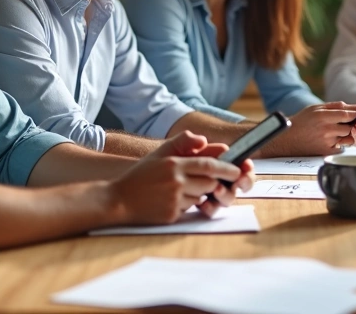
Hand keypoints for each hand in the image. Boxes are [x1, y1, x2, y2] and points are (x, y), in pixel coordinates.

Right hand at [110, 131, 248, 222]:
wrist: (118, 200)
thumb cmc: (141, 175)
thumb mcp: (159, 153)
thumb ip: (181, 142)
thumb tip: (204, 139)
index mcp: (174, 164)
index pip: (209, 165)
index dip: (227, 168)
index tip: (238, 171)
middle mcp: (176, 181)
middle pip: (210, 183)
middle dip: (213, 182)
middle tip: (208, 180)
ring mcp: (174, 200)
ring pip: (201, 196)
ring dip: (198, 193)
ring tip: (178, 189)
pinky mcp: (171, 215)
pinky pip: (190, 209)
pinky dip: (186, 204)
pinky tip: (170, 200)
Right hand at [267, 101, 355, 155]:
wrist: (286, 140)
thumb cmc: (302, 121)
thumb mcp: (315, 108)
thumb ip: (335, 106)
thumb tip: (353, 107)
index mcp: (324, 116)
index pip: (350, 114)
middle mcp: (327, 129)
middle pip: (352, 126)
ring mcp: (327, 142)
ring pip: (349, 137)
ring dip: (351, 133)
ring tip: (346, 128)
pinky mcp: (327, 152)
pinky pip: (343, 146)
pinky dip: (344, 141)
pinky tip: (337, 138)